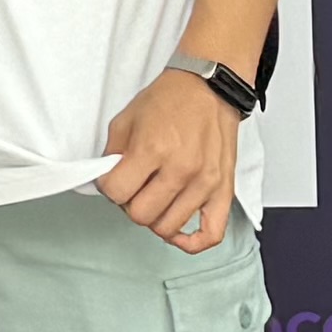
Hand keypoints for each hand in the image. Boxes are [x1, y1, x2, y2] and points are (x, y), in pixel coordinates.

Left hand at [99, 68, 246, 251]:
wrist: (208, 89)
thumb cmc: (169, 101)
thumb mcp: (125, 120)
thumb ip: (112, 155)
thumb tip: (108, 182)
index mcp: (153, 149)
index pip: (116, 192)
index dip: (108, 188)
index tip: (113, 179)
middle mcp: (181, 170)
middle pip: (140, 215)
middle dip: (128, 204)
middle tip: (133, 188)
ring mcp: (205, 183)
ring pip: (167, 227)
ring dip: (154, 218)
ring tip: (153, 199)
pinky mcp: (223, 191)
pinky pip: (211, 234)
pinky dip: (191, 242)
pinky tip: (177, 233)